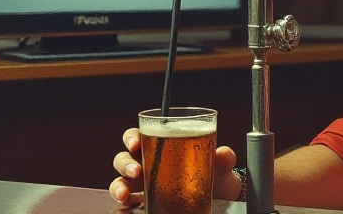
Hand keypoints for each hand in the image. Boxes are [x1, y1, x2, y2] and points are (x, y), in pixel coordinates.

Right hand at [109, 128, 241, 204]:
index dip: (131, 137)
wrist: (220, 198)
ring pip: (121, 182)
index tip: (135, 142)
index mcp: (161, 147)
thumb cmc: (213, 173)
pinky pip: (127, 205)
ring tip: (125, 194)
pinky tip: (127, 208)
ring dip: (118, 186)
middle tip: (135, 171)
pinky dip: (123, 207)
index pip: (138, 137)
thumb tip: (223, 153)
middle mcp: (148, 165)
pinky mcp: (146, 204)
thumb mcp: (219, 164)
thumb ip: (223, 157)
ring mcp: (144, 186)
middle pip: (124, 159)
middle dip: (124, 164)